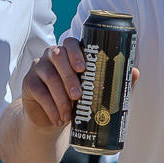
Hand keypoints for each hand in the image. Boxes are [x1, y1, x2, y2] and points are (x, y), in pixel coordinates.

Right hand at [19, 37, 138, 129]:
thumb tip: (135, 72)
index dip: (76, 53)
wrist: (53, 118)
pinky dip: (50, 107)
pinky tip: (58, 119)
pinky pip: (38, 92)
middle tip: (78, 96)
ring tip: (69, 114)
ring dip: (60, 97)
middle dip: (69, 77)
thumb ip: (114, 80)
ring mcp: (38, 67)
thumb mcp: (95, 90)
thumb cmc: (78, 100)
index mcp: (69, 52)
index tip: (83, 68)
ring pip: (49, 77)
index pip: (70, 43)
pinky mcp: (28, 83)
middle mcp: (52, 55)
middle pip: (57, 57)